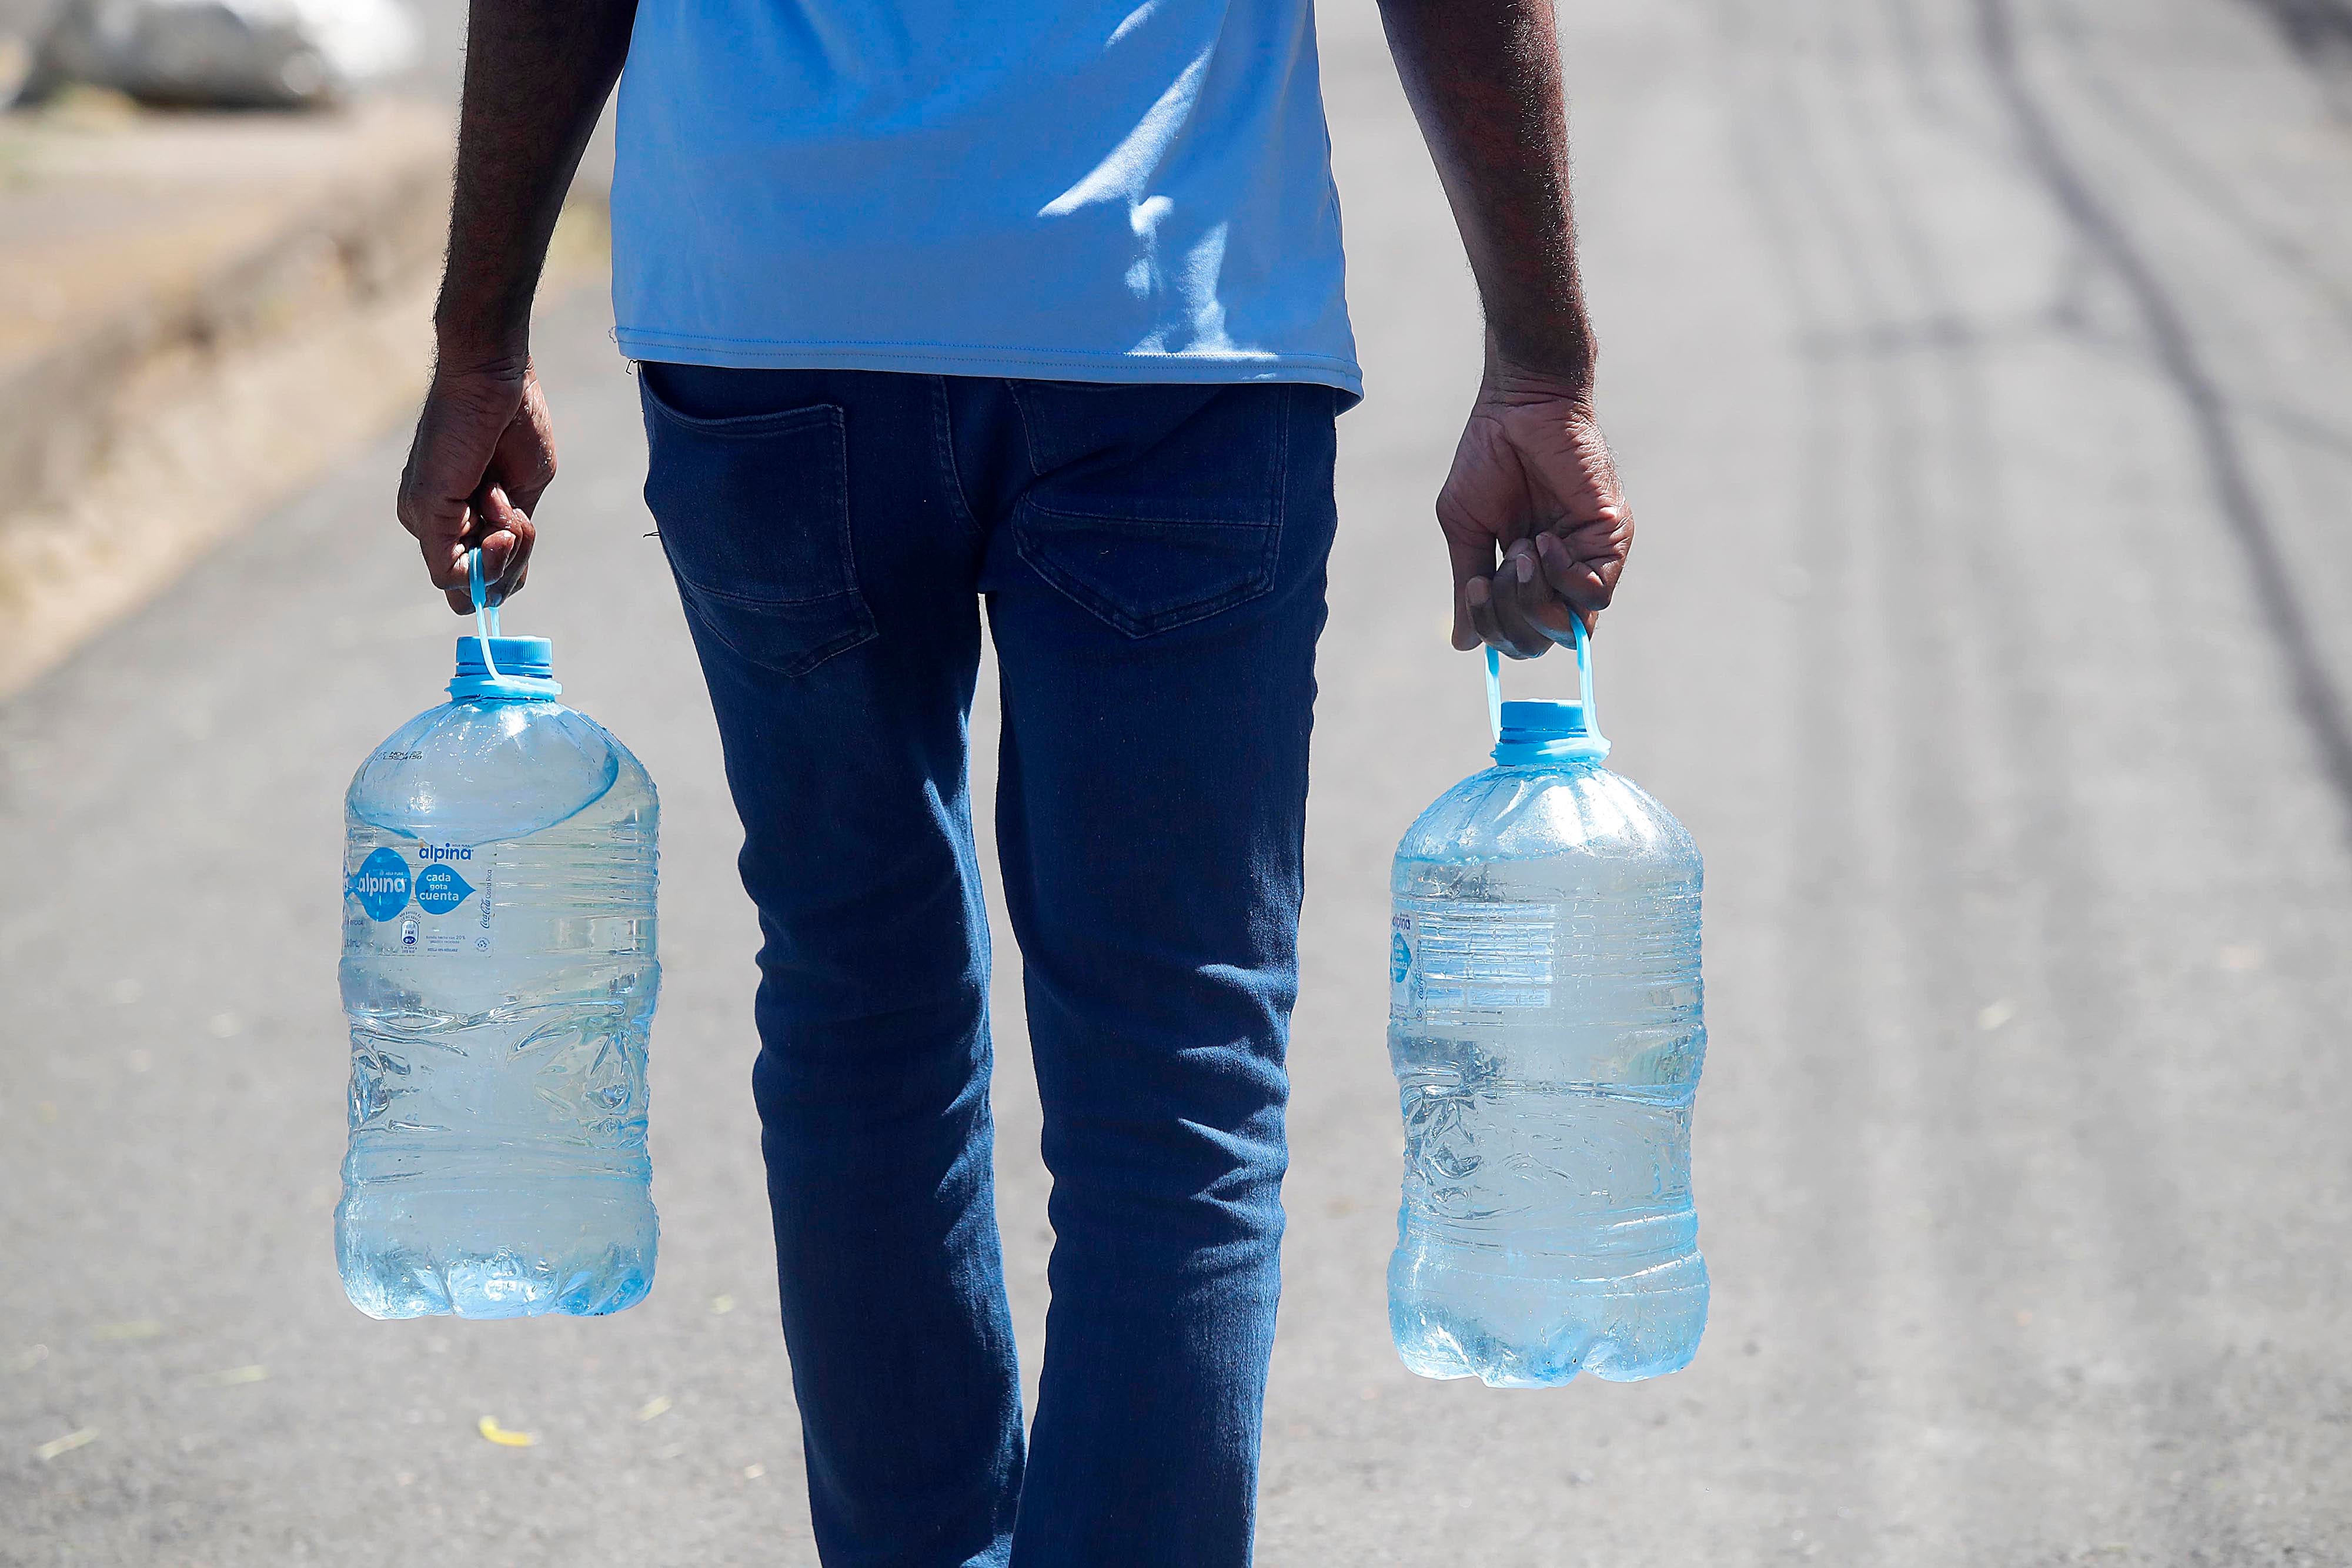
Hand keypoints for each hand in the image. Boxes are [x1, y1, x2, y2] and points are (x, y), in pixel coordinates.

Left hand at [396, 354, 554, 614]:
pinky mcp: (426, 516)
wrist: (493, 378)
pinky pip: (452, 574)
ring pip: (468, 583)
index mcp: (456, 515)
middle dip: (510, 564)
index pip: (477, 576)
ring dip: (505, 551)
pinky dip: (488, 554)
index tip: (519, 531)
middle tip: (516, 518)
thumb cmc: (514, 423)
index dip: (508, 571)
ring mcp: (425, 521)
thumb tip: (509, 575)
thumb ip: (513, 534)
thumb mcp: (524, 491)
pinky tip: (499, 516)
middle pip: (475, 588)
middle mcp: (433, 523)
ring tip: (504, 499)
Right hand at [1437, 362, 1631, 656]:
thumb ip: (1469, 587)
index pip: (1522, 635)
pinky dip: (1562, 577)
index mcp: (1528, 572)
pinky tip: (1544, 541)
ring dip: (1533, 600)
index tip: (1474, 585)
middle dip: (1509, 620)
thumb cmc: (1489, 458)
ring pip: (1572, 627)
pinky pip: (1594, 593)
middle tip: (1494, 572)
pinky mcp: (1610, 538)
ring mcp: (1589, 557)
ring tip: (1521, 551)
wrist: (1517, 407)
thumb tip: (1464, 644)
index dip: (1495, 629)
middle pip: (1544, 640)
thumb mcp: (1466, 530)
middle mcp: (1562, 571)